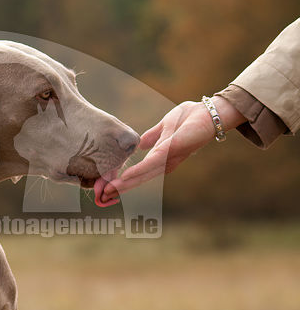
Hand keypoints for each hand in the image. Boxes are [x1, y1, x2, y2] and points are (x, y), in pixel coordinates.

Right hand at [100, 96, 245, 201]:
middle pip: (138, 180)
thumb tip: (138, 143)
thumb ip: (152, 137)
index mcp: (160, 159)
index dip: (122, 182)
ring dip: (124, 184)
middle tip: (101, 196)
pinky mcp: (170, 151)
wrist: (210, 113)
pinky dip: (137, 171)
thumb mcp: (165, 127)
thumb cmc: (190, 118)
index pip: (138, 174)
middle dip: (119, 188)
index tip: (104, 189)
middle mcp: (163, 163)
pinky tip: (125, 176)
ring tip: (108, 191)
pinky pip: (151, 163)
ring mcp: (167, 159)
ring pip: (142, 175)